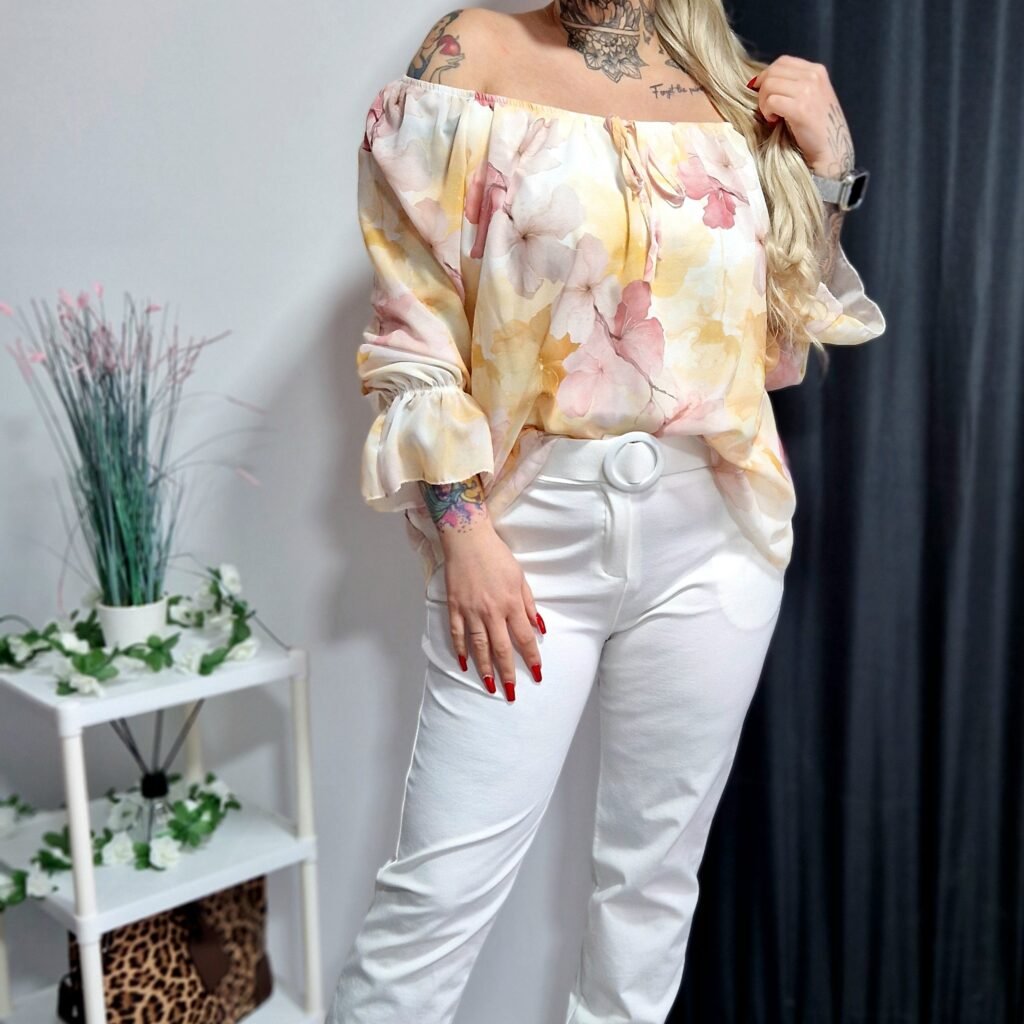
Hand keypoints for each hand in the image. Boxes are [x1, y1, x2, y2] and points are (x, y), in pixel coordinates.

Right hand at [439, 521, 543, 703]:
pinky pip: (457, 634)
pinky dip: (460, 650)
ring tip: (490, 686)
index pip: (524, 638)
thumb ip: (528, 605)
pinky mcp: (455, 607)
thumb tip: (539, 628)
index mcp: (510, 603)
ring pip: (479, 647)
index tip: (537, 673)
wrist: (468, 539)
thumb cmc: (497, 556)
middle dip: (508, 673)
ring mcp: (471, 611)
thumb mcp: (520, 578)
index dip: (532, 657)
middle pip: (502, 649)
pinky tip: (464, 664)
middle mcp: (491, 611)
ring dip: (485, 668)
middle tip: (512, 693)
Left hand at [747, 56, 855, 178]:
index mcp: (816, 71)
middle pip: (773, 71)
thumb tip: (762, 81)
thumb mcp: (810, 96)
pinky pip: (771, 101)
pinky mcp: (801, 108)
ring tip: (771, 116)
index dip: (766, 76)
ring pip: (769, 85)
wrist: (831, 151)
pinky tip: (774, 121)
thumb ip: (793, 85)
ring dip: (763, 102)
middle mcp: (813, 76)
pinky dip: (767, 112)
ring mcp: (808, 91)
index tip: (763, 93)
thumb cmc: (817, 128)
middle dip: (762, 90)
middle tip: (766, 108)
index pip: (782, 62)